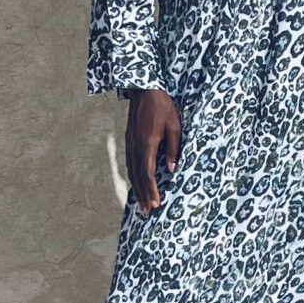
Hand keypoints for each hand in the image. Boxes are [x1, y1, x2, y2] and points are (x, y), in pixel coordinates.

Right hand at [126, 85, 181, 210]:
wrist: (144, 89)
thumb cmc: (163, 106)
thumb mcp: (174, 126)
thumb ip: (173, 149)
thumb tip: (171, 170)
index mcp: (147, 143)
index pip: (148, 173)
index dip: (152, 190)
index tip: (156, 204)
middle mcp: (135, 146)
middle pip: (138, 177)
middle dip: (143, 196)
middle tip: (147, 213)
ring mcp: (130, 144)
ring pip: (132, 172)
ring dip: (137, 189)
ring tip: (141, 205)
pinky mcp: (129, 141)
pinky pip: (130, 164)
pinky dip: (133, 177)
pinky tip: (137, 185)